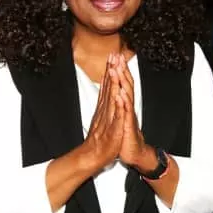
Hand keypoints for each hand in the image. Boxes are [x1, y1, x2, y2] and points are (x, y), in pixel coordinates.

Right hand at [81, 54, 123, 171]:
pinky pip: (116, 117)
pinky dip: (118, 107)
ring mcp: (108, 119)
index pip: (107, 86)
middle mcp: (104, 111)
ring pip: (111, 99)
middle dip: (111, 71)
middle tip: (113, 55)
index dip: (110, 70)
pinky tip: (119, 97)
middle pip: (108, 88)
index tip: (112, 56)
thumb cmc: (99, 139)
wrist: (93, 156)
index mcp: (103, 108)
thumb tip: (104, 89)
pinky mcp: (112, 130)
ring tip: (115, 70)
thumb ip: (103, 103)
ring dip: (113, 84)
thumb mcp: (102, 118)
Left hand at [113, 54, 155, 170]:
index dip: (118, 70)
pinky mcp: (128, 126)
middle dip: (122, 70)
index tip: (114, 56)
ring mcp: (128, 116)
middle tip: (118, 56)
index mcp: (124, 105)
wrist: (134, 152)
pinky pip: (126, 113)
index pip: (122, 84)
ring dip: (122, 82)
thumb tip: (115, 90)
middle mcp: (127, 108)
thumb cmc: (125, 135)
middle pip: (126, 85)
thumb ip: (118, 104)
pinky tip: (121, 94)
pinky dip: (124, 103)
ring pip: (127, 96)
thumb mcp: (119, 117)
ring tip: (118, 69)